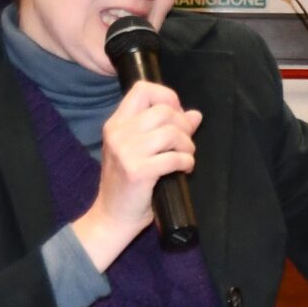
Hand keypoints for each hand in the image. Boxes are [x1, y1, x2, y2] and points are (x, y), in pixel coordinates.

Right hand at [72, 80, 200, 270]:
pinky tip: (184, 169)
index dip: (167, 98)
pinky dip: (186, 162)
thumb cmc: (129, 183)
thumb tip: (195, 114)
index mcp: (116, 123)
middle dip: (183, 126)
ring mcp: (125, 152)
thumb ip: (165, 129)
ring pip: (171, 133)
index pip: (142, 89)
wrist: (112, 216)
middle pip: (163, 110)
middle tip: (185, 144)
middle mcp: (117, 133)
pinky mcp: (137, 171)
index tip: (176, 117)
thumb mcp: (141, 151)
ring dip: (187, 146)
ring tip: (185, 157)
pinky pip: (174, 157)